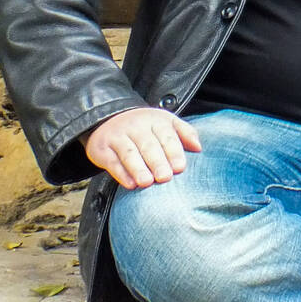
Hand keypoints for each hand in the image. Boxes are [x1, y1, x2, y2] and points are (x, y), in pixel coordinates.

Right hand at [84, 107, 201, 188]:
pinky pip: (112, 162)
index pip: (166, 136)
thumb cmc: (144, 127)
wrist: (107, 117)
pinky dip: (121, 173)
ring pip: (129, 153)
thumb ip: (184, 133)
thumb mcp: (166, 123)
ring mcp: (118, 137)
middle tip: (165, 177)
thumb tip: (198, 147)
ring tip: (147, 182)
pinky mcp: (102, 149)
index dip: (173, 152)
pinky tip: (130, 184)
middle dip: (157, 162)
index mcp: (155, 120)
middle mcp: (136, 127)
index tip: (180, 167)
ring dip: (138, 168)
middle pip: (148, 145)